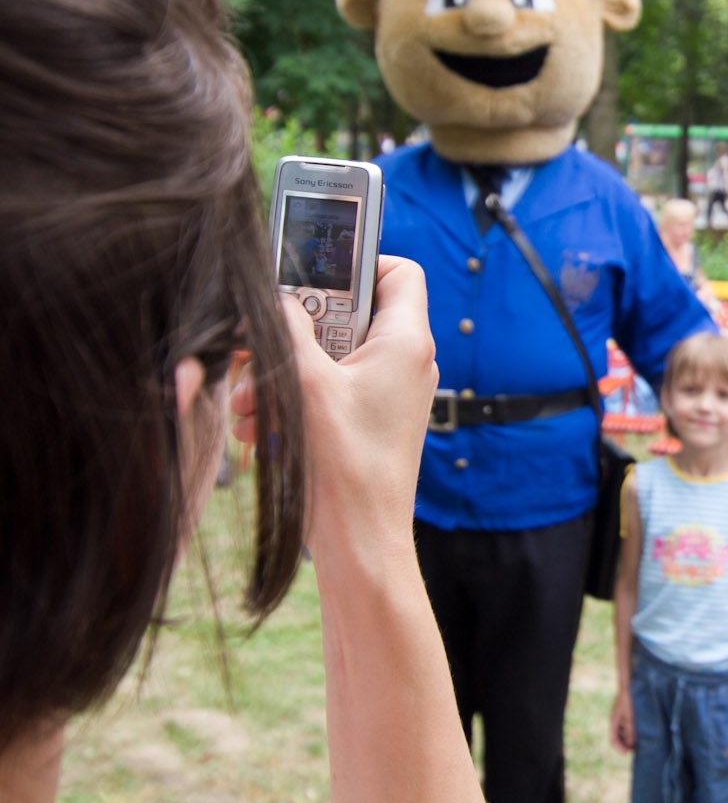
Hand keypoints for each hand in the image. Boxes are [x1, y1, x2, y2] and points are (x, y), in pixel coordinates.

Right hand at [233, 256, 438, 571]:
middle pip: (347, 315)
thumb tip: (278, 295)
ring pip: (327, 357)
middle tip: (254, 352)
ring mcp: (389, 393)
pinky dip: (290, 402)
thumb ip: (288, 327)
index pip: (399, 271)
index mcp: (406, 341)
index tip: (312, 273)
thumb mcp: (304, 382)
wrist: (359, 540)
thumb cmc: (343, 464)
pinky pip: (326, 392)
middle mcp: (405, 362)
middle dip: (293, 333)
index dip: (359, 262)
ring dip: (279, 374)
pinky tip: (257, 428)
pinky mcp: (369, 421)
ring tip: (246, 403)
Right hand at [610, 691, 635, 752]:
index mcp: (614, 721)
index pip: (613, 739)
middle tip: (635, 749)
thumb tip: (630, 745)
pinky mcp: (626, 711)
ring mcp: (621, 715)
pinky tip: (641, 730)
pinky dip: (632, 730)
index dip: (619, 748)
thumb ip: (630, 730)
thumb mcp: (630, 716)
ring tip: (639, 742)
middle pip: (618, 736)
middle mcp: (616, 719)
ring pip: (623, 731)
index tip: (627, 753)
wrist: (629, 683)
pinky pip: (627, 724)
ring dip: (629, 737)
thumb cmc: (628, 699)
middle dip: (625, 744)